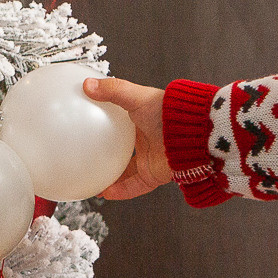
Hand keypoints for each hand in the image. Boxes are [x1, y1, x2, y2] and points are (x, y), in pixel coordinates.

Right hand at [82, 77, 172, 198]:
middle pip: (122, 151)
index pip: (119, 126)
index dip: (103, 128)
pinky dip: (120, 191)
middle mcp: (145, 142)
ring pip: (126, 173)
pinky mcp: (154, 175)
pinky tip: (106, 193)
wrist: (191, 135)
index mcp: (140, 122)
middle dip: (105, 157)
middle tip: (87, 159)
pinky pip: (134, 187)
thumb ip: (112, 90)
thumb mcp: (136, 96)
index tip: (87, 130)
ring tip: (92, 183)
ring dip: (110, 180)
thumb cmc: (167, 112)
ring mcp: (150, 160)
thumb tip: (87, 85)